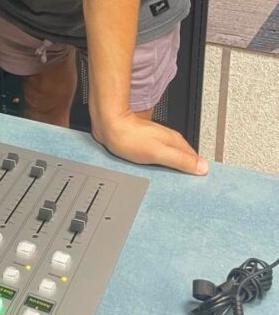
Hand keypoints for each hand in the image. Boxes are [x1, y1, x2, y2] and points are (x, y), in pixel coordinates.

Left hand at [92, 112, 208, 174]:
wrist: (109, 126)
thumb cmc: (129, 137)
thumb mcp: (159, 152)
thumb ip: (180, 160)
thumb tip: (202, 167)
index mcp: (175, 142)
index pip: (196, 159)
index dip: (200, 172)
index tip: (205, 183)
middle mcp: (168, 140)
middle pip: (185, 159)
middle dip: (188, 172)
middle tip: (192, 188)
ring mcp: (157, 142)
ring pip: (172, 158)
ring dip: (175, 169)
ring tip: (178, 183)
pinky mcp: (147, 145)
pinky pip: (160, 158)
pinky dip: (162, 167)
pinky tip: (158, 173)